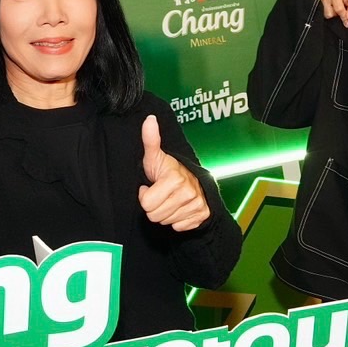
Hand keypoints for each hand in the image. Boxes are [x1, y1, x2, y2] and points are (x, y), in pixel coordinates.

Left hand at [137, 116, 209, 231]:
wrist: (195, 181)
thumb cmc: (169, 170)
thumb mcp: (155, 156)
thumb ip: (150, 140)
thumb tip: (149, 119)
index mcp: (174, 179)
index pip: (145, 204)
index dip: (145, 195)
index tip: (152, 185)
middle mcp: (188, 193)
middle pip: (154, 216)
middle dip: (154, 206)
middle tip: (161, 193)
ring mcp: (196, 205)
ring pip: (165, 222)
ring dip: (165, 212)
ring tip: (169, 199)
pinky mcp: (201, 216)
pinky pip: (178, 227)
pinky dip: (177, 220)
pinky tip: (179, 208)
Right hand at [321, 0, 347, 25]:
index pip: (338, 9)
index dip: (344, 17)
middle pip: (329, 14)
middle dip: (337, 15)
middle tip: (344, 10)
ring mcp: (322, 0)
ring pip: (326, 14)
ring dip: (334, 14)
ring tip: (340, 8)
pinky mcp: (320, 3)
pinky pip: (325, 12)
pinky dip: (332, 12)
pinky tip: (336, 8)